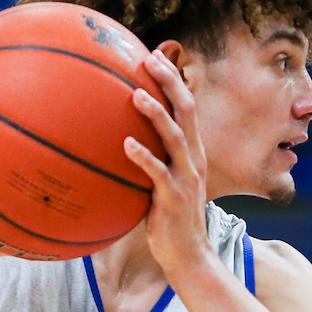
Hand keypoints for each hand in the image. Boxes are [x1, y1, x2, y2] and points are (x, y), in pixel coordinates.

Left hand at [123, 49, 212, 275]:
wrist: (187, 255)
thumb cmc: (168, 218)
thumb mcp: (161, 183)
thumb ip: (149, 160)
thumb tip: (117, 142)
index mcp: (192, 151)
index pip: (187, 107)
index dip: (174, 80)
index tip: (156, 55)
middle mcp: (194, 158)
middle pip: (187, 110)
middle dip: (170, 82)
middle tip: (149, 60)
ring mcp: (186, 178)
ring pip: (176, 137)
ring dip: (157, 114)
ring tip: (136, 95)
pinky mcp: (174, 198)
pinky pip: (158, 173)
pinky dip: (143, 156)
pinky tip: (125, 144)